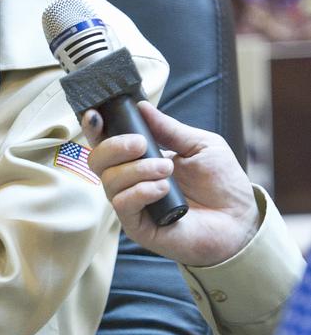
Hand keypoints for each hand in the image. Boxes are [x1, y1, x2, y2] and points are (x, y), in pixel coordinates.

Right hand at [82, 101, 259, 266]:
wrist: (240, 219)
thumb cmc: (221, 183)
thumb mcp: (199, 145)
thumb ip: (169, 129)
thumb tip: (141, 107)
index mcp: (140, 159)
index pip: (106, 143)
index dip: (95, 128)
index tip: (96, 115)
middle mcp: (130, 181)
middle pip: (97, 161)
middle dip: (115, 146)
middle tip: (142, 144)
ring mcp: (132, 204)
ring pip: (109, 181)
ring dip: (136, 170)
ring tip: (167, 169)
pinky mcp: (138, 227)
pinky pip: (122, 204)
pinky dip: (140, 191)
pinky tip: (163, 189)